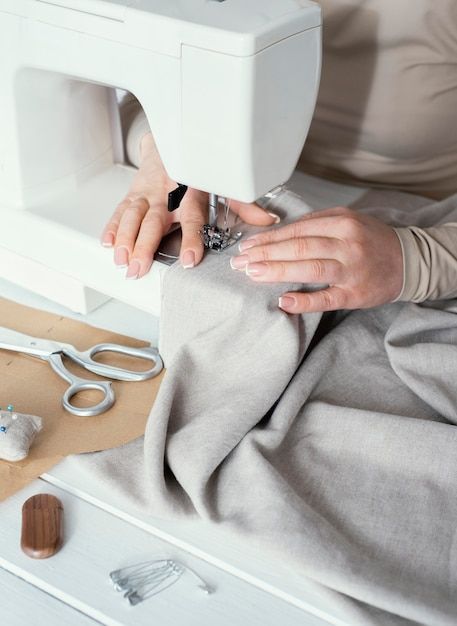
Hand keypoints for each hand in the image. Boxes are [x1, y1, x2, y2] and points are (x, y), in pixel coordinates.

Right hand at [100, 133, 278, 278]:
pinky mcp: (132, 192)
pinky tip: (107, 243)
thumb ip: (243, 203)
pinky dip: (113, 226)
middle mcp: (167, 191)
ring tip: (122, 261)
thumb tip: (268, 220)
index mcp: (192, 189)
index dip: (191, 238)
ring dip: (126, 239)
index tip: (189, 259)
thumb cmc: (199, 164)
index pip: (192, 216)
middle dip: (145, 245)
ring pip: (133, 216)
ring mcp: (147, 191)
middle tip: (139, 268)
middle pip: (154, 220)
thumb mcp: (222, 180)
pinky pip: (120, 210)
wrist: (172, 137)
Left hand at [230, 206, 403, 312]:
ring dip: (277, 271)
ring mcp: (351, 270)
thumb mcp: (347, 221)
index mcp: (342, 222)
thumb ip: (315, 225)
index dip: (269, 239)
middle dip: (265, 254)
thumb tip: (277, 235)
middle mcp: (347, 244)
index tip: (247, 245)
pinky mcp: (355, 294)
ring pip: (310, 268)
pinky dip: (303, 301)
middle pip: (299, 247)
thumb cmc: (371, 241)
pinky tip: (283, 301)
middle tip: (240, 261)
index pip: (297, 230)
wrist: (408, 261)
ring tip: (252, 273)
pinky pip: (326, 299)